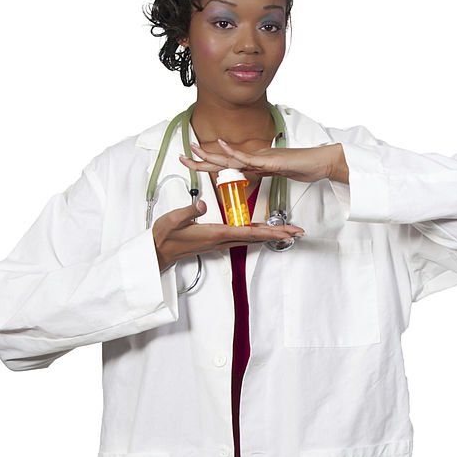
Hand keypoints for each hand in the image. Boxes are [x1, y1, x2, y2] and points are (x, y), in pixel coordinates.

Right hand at [152, 201, 304, 272]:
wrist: (159, 251)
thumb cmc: (165, 237)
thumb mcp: (173, 220)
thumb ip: (189, 212)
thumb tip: (203, 205)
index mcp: (215, 234)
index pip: (247, 233)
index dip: (268, 232)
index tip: (285, 232)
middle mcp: (222, 239)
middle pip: (256, 237)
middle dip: (278, 234)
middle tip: (297, 232)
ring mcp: (220, 241)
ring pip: (251, 237)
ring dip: (270, 234)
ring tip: (288, 231)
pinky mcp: (217, 240)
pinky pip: (242, 236)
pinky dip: (256, 233)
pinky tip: (263, 231)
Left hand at [179, 139, 347, 183]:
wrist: (319, 162)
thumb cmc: (301, 166)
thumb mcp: (275, 173)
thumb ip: (261, 173)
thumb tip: (250, 175)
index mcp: (254, 161)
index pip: (227, 164)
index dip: (208, 163)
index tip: (192, 162)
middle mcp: (254, 157)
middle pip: (223, 159)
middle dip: (201, 159)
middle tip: (182, 157)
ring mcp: (261, 158)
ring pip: (231, 156)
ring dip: (211, 154)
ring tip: (194, 149)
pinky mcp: (269, 161)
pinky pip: (249, 157)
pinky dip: (234, 152)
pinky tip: (222, 146)